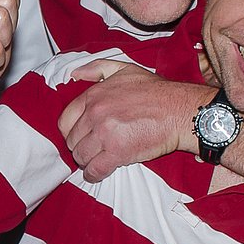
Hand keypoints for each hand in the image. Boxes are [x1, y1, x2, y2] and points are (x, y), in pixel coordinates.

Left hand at [59, 60, 192, 181]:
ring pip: (80, 156)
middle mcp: (95, 114)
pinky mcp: (117, 153)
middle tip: (92, 148)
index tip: (80, 135)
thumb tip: (74, 75)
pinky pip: (94, 170)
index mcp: (93, 96)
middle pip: (72, 141)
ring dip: (87, 161)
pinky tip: (97, 174)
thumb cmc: (155, 91)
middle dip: (80, 146)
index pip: (65, 120)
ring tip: (97, 159)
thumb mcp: (124, 69)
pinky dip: (93, 175)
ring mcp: (105, 134)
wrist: (178, 110)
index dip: (71, 131)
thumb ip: (96, 69)